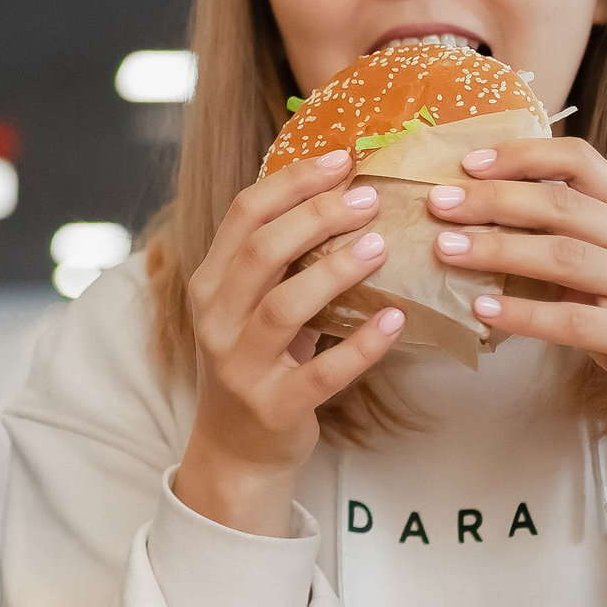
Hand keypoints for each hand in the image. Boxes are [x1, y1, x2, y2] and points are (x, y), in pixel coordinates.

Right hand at [171, 149, 405, 536]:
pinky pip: (321, 372)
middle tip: (370, 197)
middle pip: (262, 251)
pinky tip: (396, 319)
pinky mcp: (274, 406)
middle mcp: (216, 319)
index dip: (293, 181)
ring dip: (335, 271)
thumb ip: (276, 257)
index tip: (342, 158)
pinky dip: (361, 345)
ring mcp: (241, 365)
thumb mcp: (249, 304)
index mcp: (210, 282)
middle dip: (317, 217)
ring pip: (284, 307)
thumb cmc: (256, 361)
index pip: (243, 214)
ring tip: (381, 246)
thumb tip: (339, 189)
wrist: (236, 448)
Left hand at [429, 138, 606, 481]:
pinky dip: (523, 313)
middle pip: (564, 206)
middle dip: (494, 201)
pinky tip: (482, 309)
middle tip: (439, 203)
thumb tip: (474, 211)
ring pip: (566, 257)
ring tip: (446, 249)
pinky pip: (573, 321)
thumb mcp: (604, 268)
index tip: (469, 163)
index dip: (524, 156)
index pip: (582, 161)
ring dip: (498, 251)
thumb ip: (562, 236)